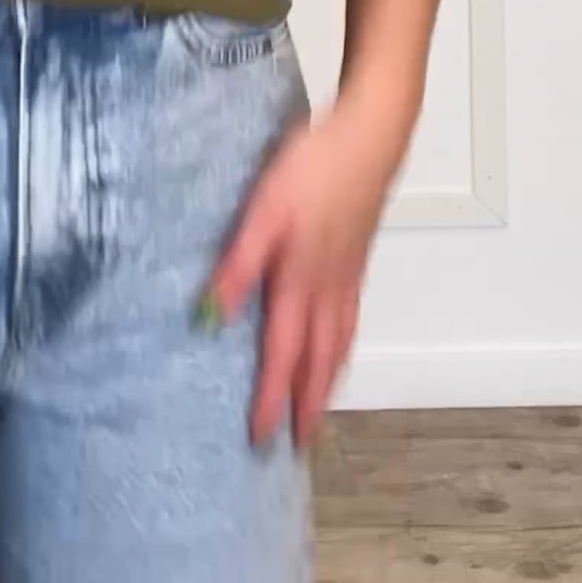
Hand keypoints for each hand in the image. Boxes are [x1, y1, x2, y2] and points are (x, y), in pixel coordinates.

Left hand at [202, 100, 400, 449]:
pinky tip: (338, 345)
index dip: (272, 399)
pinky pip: (351, 320)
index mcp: (300, 282)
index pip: (282, 355)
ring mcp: (347, 275)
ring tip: (320, 410)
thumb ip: (238, 265)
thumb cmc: (313, 166)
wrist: (371, 135)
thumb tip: (210, 317)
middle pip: (318, 361)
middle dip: (308, 406)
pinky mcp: (357, 258)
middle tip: (301, 447)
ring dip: (328, 382)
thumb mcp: (263, 210)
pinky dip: (344, 348)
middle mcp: (328, 289)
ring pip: (339, 344)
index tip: (262, 438)